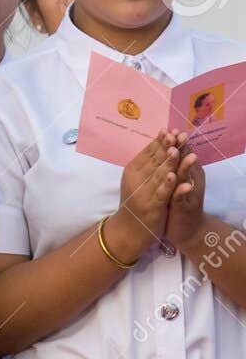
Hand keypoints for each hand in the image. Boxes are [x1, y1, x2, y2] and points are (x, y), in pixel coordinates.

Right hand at [105, 129, 186, 261]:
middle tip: (180, 134)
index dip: (160, 141)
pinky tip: (173, 176)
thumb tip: (158, 145)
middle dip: (168, 146)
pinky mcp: (151, 206)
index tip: (172, 129)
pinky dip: (166, 184)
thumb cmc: (135, 202)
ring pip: (159, 174)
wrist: (128, 229)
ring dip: (169, 162)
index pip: (148, 152)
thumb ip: (146, 164)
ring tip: (178, 149)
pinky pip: (161, 193)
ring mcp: (143, 192)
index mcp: (132, 170)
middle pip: (155, 160)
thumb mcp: (137, 180)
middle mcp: (136, 178)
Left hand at [163, 132, 205, 250]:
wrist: (184, 229)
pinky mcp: (185, 209)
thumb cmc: (175, 203)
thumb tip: (166, 147)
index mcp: (186, 173)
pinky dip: (184, 191)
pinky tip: (184, 185)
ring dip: (186, 166)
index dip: (175, 143)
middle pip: (185, 162)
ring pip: (187, 178)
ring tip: (185, 154)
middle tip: (179, 134)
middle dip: (181, 149)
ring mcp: (189, 195)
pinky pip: (185, 199)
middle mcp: (190, 181)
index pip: (180, 155)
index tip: (171, 129)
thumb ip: (170, 166)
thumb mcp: (171, 182)